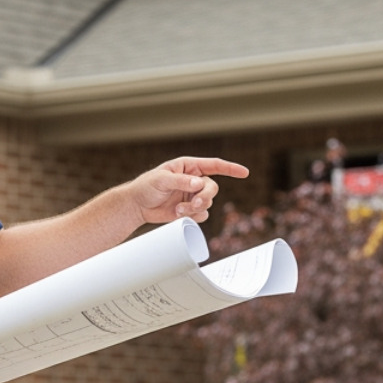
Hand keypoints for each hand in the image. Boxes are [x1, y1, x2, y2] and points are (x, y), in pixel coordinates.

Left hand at [127, 157, 249, 223]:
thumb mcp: (162, 180)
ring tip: (178, 210)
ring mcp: (192, 196)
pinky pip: (201, 215)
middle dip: (205, 197)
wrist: (137, 206)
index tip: (245, 172)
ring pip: (208, 204)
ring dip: (195, 208)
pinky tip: (177, 214)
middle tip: (194, 204)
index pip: (214, 165)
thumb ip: (181, 181)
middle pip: (213, 188)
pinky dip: (192, 217)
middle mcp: (194, 180)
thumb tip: (198, 183)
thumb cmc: (146, 186)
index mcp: (189, 166)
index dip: (231, 168)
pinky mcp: (189, 210)